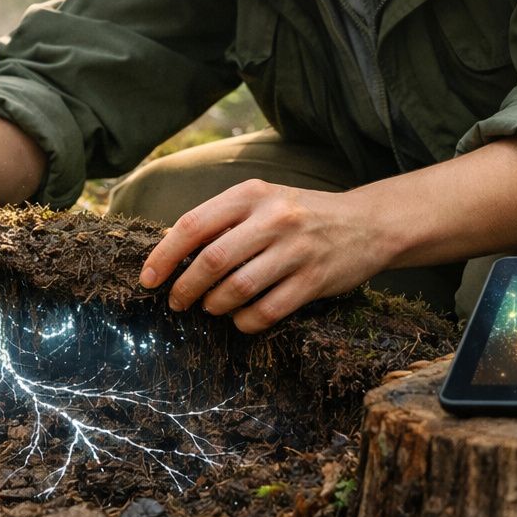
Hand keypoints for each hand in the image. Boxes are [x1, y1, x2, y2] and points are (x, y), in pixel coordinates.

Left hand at [139, 180, 391, 332]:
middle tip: (177, 302)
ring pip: (237, 289)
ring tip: (211, 307)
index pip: (193, 225)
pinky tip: (240, 320)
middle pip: (212, 260)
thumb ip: (222, 220)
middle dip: (185, 288)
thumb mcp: (263, 201)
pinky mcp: (314, 280)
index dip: (164, 256)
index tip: (148, 279)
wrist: (368, 222)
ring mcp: (296, 250)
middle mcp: (273, 218)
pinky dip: (245, 322)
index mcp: (252, 195)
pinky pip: (266, 311)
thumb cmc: (301, 215)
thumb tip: (169, 248)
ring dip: (214, 306)